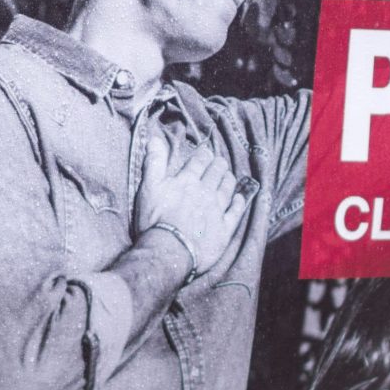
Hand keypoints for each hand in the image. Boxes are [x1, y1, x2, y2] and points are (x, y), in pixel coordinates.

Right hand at [135, 128, 245, 278]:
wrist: (169, 251)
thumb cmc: (154, 220)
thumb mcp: (149, 188)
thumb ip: (154, 162)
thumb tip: (154, 138)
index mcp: (187, 181)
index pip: (200, 161)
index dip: (204, 154)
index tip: (206, 151)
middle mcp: (205, 192)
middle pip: (216, 173)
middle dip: (219, 165)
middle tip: (220, 162)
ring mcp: (217, 210)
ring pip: (227, 189)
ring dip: (229, 180)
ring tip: (229, 175)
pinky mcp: (224, 229)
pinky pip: (236, 212)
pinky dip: (239, 203)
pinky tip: (240, 198)